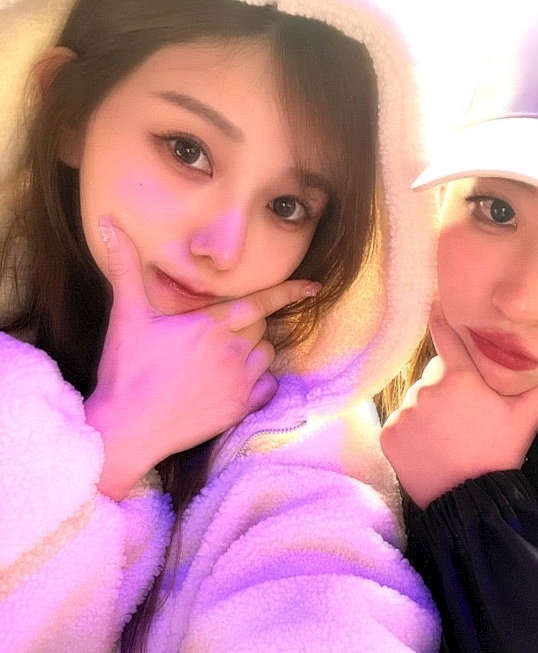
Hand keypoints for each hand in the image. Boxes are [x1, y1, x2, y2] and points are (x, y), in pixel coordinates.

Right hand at [84, 219, 318, 499]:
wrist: (128, 428)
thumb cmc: (127, 371)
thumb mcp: (125, 315)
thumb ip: (125, 267)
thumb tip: (110, 224)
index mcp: (211, 325)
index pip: (260, 302)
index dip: (288, 292)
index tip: (312, 287)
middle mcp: (232, 352)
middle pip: (260, 326)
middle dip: (247, 322)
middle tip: (217, 330)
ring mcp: (239, 383)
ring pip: (266, 354)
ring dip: (253, 349)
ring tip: (222, 354)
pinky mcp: (239, 409)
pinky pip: (268, 387)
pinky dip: (260, 381)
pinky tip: (237, 381)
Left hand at [380, 305, 537, 508]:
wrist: (468, 502)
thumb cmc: (498, 457)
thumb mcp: (525, 419)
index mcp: (458, 377)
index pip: (444, 332)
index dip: (441, 315)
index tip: (437, 302)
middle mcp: (426, 388)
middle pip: (435, 373)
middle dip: (449, 383)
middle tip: (467, 411)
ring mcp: (405, 412)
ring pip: (417, 398)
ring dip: (431, 408)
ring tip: (451, 434)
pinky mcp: (389, 434)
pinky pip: (400, 422)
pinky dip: (412, 431)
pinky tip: (432, 447)